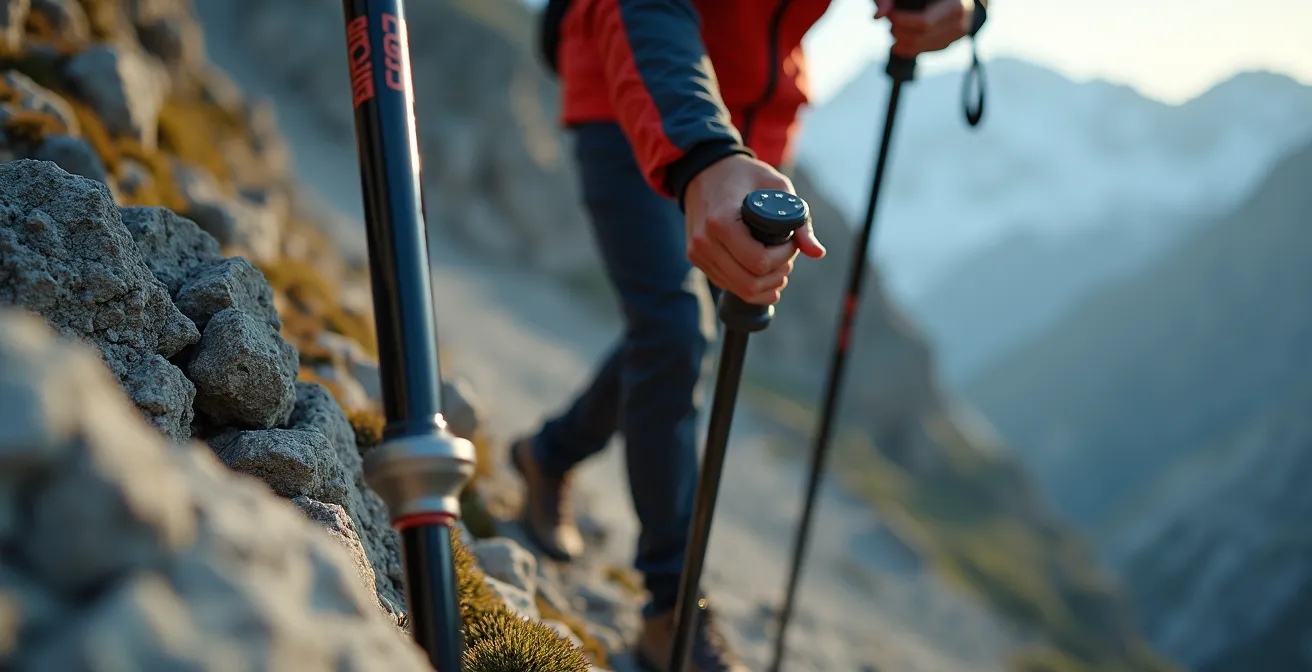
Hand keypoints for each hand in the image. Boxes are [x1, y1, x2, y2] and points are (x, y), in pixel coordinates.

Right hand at [683, 154, 825, 305]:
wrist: (705, 171)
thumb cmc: (745, 176)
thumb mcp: (777, 187)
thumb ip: (799, 221)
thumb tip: (817, 253)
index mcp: (721, 222)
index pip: (759, 262)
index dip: (784, 258)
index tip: (791, 242)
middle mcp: (705, 242)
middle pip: (749, 283)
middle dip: (777, 275)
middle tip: (787, 259)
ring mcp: (698, 253)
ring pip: (739, 290)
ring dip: (766, 284)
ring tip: (778, 267)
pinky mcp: (697, 259)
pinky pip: (728, 285)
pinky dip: (751, 287)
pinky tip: (764, 276)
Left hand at [873, 0, 972, 57]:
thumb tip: (877, 16)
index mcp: (953, 3)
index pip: (923, 22)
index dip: (902, 21)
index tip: (891, 14)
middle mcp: (961, 18)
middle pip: (922, 36)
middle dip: (900, 32)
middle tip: (890, 22)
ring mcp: (959, 32)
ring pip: (923, 46)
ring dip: (902, 41)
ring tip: (894, 29)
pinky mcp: (951, 41)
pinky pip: (927, 50)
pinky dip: (909, 48)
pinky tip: (898, 43)